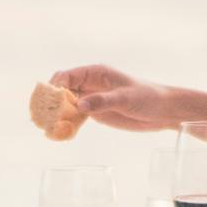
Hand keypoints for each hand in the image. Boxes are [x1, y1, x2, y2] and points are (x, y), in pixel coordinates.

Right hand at [46, 64, 174, 134]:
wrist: (163, 112)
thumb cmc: (148, 98)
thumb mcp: (125, 99)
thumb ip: (103, 101)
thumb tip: (79, 105)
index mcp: (96, 72)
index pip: (67, 75)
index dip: (55, 86)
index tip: (49, 101)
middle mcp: (90, 84)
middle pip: (62, 89)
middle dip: (51, 101)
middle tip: (43, 116)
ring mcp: (91, 98)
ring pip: (65, 104)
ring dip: (56, 113)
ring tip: (46, 126)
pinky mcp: (95, 113)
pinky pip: (74, 116)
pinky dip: (65, 123)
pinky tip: (59, 133)